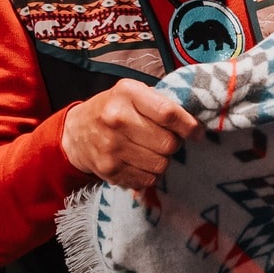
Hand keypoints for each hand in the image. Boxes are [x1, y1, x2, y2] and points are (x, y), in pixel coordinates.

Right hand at [60, 79, 200, 189]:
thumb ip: (162, 103)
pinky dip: (150, 174)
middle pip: (168, 144)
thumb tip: (195, 125)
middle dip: (174, 144)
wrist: (76, 131)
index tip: (197, 132)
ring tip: (151, 150)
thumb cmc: (114, 108)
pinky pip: (148, 180)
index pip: (168, 114)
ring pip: (161, 165)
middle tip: (166, 140)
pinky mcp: (109, 170)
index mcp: (127, 94)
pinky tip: (140, 162)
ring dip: (163, 160)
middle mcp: (117, 119)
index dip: (189, 126)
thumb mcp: (133, 93)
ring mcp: (111, 147)